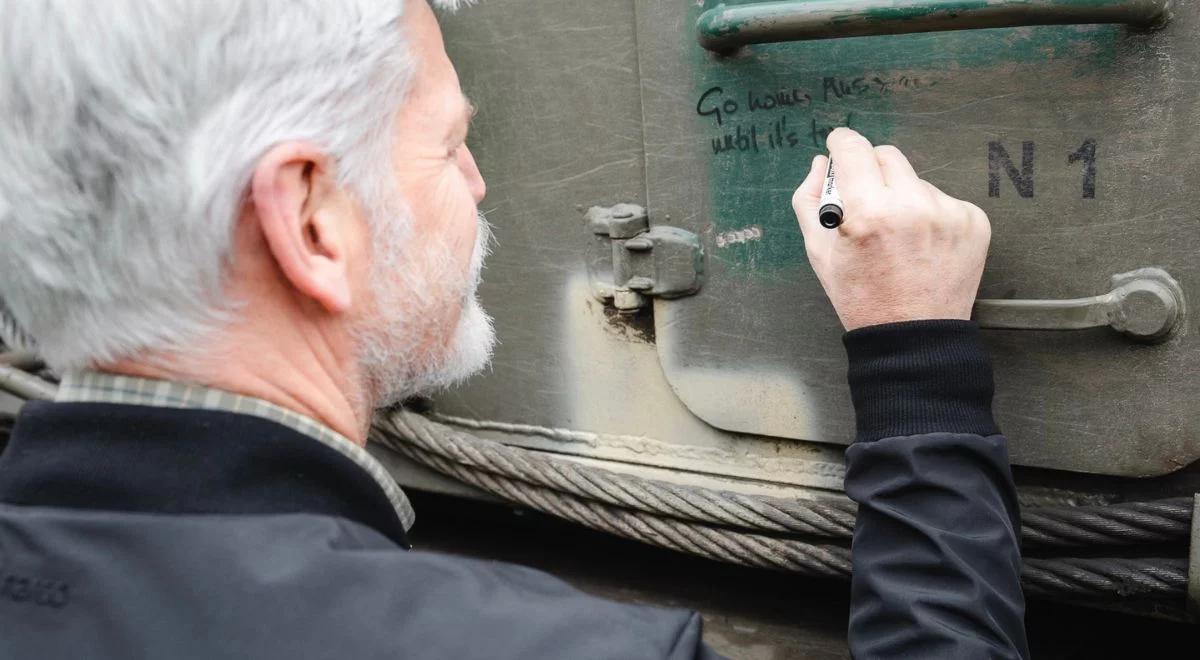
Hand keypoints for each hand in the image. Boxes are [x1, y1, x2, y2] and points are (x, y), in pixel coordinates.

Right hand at [792, 128, 990, 330]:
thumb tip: (821, 164)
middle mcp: (911, 206)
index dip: (842, 144)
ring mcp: (947, 213)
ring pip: (915, 179)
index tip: (840, 146)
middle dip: (871, 171)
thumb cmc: (863, 298)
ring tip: (898, 235)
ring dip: (902, 195)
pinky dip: (929, 214)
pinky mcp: (973, 221)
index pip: (853, 149)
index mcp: (868, 213)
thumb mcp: (820, 252)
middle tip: (867, 201)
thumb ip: (811, 200)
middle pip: (886, 155)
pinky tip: (921, 244)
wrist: (913, 336)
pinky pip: (942, 199)